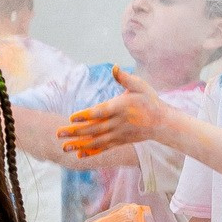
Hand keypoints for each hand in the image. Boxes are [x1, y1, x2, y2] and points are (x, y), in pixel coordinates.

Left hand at [56, 67, 172, 157]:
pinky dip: (91, 151)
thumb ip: (125, 78)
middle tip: (58, 133)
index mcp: (121, 107)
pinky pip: (103, 148)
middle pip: (94, 128)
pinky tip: (78, 154)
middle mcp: (118, 123)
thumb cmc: (149, 101)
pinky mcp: (119, 141)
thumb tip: (114, 67)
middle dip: (75, 132)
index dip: (86, 115)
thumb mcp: (140, 86)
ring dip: (79, 144)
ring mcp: (118, 134)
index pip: (100, 112)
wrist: (162, 123)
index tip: (71, 117)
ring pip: (96, 141)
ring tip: (64, 147)